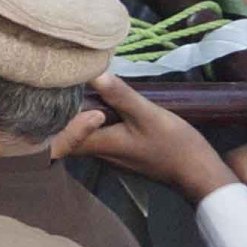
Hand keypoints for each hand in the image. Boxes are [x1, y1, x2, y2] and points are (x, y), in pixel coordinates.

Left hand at [58, 74, 239, 199]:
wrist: (196, 172)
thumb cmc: (173, 145)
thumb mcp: (147, 115)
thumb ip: (120, 96)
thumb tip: (94, 74)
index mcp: (99, 145)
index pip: (59, 138)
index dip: (49, 118)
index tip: (49, 93)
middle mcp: (99, 153)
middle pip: (68, 134)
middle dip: (62, 112)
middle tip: (61, 84)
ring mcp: (111, 154)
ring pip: (84, 134)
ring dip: (80, 114)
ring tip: (78, 86)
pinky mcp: (123, 151)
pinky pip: (100, 134)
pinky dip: (96, 119)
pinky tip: (104, 100)